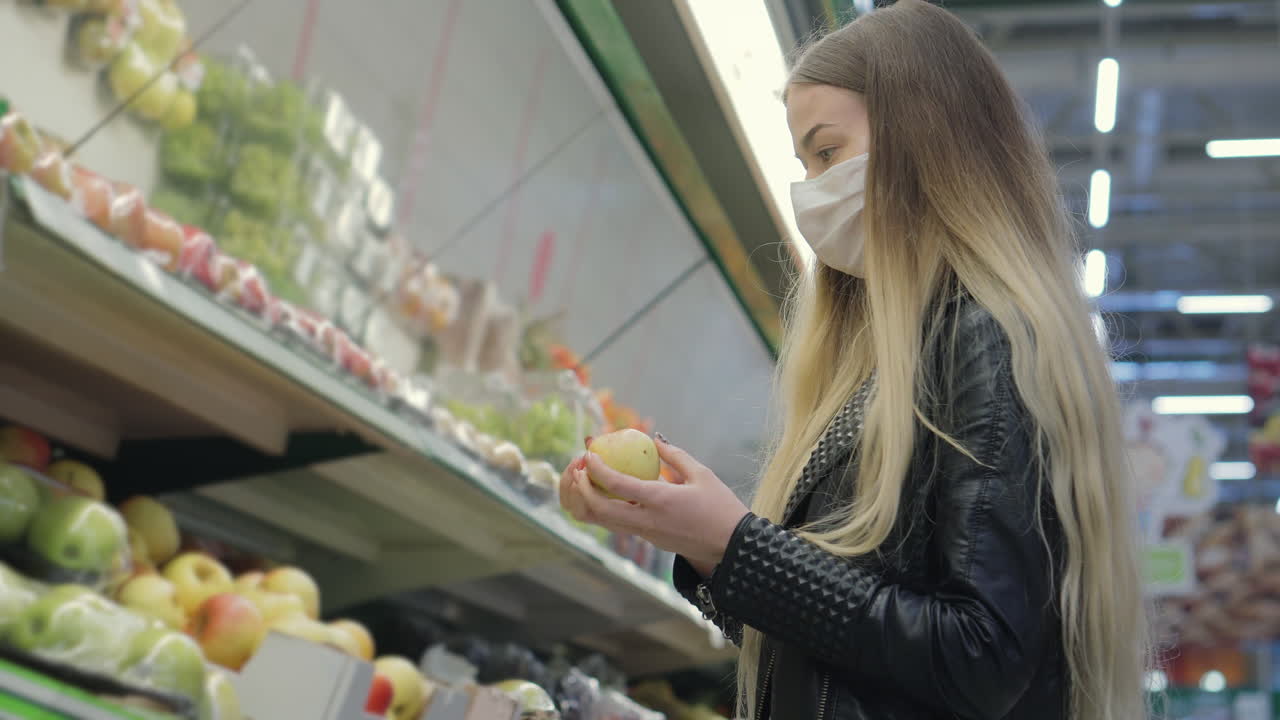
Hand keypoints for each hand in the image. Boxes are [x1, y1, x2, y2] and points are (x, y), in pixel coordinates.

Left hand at [559, 436, 749, 575]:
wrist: (731, 545)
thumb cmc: (720, 507)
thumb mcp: (701, 474)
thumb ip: (675, 456)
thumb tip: (655, 440)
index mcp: (660, 500)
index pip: (617, 485)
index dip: (597, 469)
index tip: (588, 455)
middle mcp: (647, 521)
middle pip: (599, 510)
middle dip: (581, 490)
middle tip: (579, 469)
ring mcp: (646, 534)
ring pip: (604, 523)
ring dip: (588, 502)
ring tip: (585, 481)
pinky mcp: (649, 540)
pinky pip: (618, 525)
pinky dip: (604, 510)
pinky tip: (605, 493)